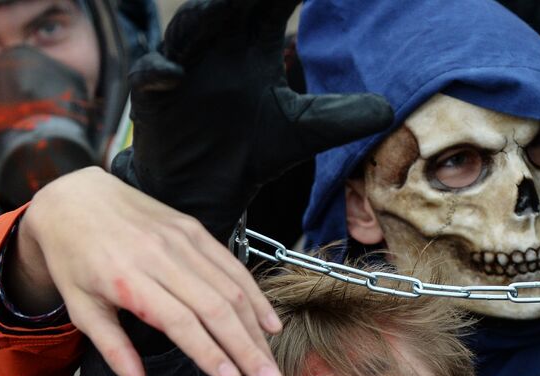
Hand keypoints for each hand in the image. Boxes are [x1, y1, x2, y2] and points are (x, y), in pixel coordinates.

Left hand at [13, 167, 280, 375]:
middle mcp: (158, 256)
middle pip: (215, 307)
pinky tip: (268, 322)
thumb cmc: (74, 260)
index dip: (209, 352)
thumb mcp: (82, 310)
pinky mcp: (193, 228)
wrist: (76, 198)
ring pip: (231, 287)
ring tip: (269, 360)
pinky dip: (255, 294)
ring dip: (255, 327)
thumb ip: (114, 351)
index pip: (179, 321)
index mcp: (126, 280)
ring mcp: (180, 238)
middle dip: (246, 347)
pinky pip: (232, 264)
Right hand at [114, 0, 392, 238]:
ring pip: (188, 30)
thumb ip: (341, 117)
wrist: (207, 193)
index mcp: (252, 44)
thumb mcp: (302, 133)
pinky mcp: (155, 99)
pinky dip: (159, 72)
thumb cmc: (249, 152)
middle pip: (229, 4)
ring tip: (222, 7)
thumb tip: (389, 109)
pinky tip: (174, 74)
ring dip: (202, 17)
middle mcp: (217, 46)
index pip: (272, 1)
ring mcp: (183, 68)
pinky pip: (150, 77)